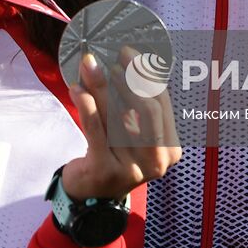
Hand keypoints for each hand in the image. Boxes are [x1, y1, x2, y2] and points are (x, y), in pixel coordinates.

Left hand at [59, 50, 181, 200]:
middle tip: (110, 59)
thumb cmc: (115, 154)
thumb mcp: (133, 133)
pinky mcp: (105, 171)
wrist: (91, 194)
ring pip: (117, 116)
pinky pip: (95, 129)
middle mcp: (156, 162)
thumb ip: (135, 105)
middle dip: (129, 78)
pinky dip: (86, 105)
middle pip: (147, 109)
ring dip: (101, 86)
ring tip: (89, 67)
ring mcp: (132, 169)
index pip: (162, 103)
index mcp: (169, 149)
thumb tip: (125, 60)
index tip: (129, 53)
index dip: (146, 74)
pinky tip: (77, 89)